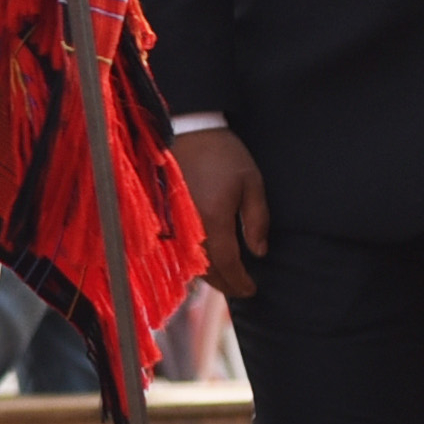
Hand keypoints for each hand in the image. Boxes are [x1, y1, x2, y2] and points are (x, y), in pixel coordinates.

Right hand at [174, 120, 268, 302]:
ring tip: (226, 280)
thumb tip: (259, 252)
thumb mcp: (251, 183)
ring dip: (209, 277)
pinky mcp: (164, 219)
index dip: (240, 281)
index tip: (252, 290)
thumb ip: (257, 220)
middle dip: (226, 284)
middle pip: (207, 270)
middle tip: (242, 290)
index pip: (228, 263)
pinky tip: (206, 263)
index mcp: (213, 219)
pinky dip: (194, 263)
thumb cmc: (223, 155)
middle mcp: (190, 228)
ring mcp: (173, 225)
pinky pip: (179, 251)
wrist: (187, 132)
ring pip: (191, 264)